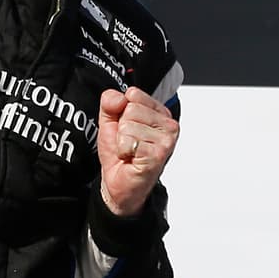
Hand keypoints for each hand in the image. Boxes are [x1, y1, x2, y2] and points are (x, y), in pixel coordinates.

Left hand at [96, 87, 178, 217]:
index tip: (127, 127)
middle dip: (122, 128)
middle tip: (129, 143)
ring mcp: (166, 140)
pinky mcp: (159, 154)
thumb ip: (110, 102)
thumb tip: (120, 97)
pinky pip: (129, 142)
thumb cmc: (119, 153)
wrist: (118, 183)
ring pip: (128, 125)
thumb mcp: (110, 121)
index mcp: (159, 112)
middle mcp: (168, 124)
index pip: (133, 94)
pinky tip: (132, 159)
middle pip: (131, 109)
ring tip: (131, 152)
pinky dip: (124, 152)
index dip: (121, 112)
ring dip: (123, 142)